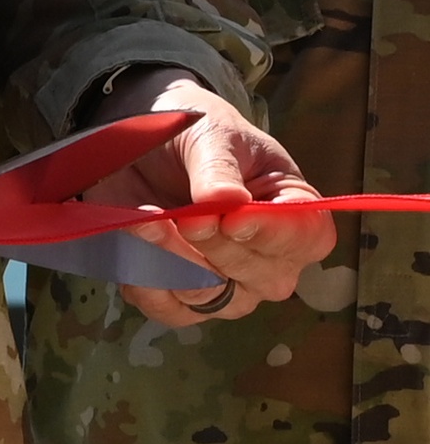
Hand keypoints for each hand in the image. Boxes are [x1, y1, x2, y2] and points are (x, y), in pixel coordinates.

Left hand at [84, 66, 335, 325]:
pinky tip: (135, 246)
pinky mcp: (178, 293)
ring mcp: (225, 281)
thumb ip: (218, 168)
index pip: (307, 238)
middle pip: (264, 277)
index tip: (234, 218)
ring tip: (150, 222)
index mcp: (291, 208)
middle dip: (218, 246)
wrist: (142, 142)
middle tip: (187, 215)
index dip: (275, 234)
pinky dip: (147, 284)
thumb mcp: (209, 135)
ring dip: (177, 262)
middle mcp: (267, 256)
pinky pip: (170, 310)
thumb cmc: (194, 134)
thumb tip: (226, 201)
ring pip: (214, 297)